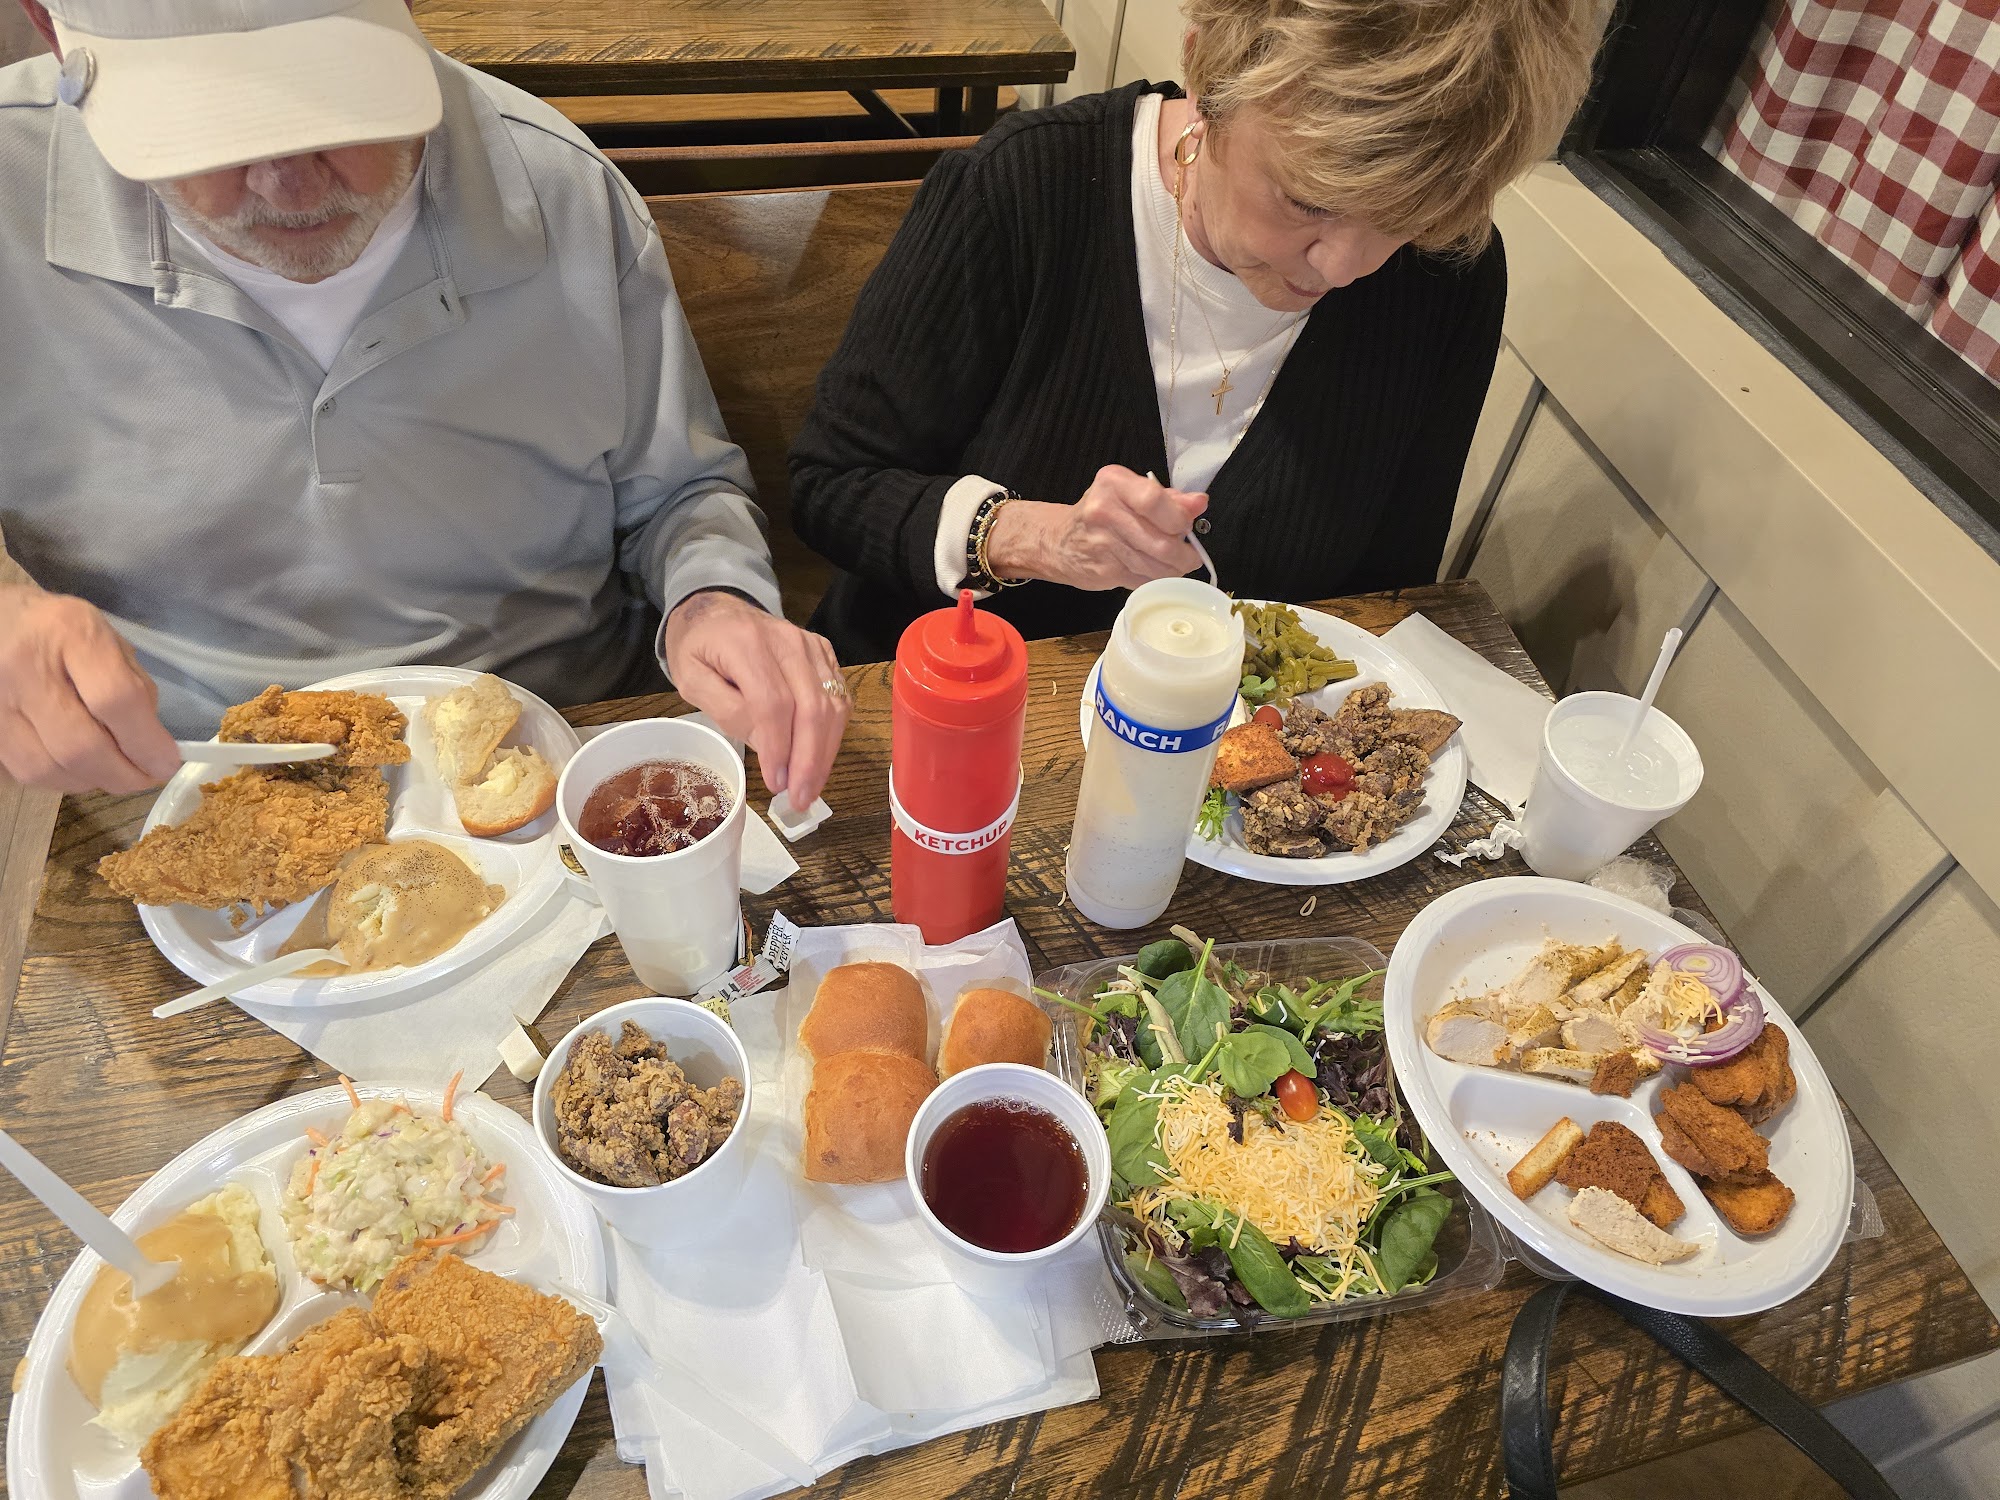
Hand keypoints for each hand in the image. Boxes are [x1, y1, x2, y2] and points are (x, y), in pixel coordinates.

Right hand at [0, 585, 178, 793]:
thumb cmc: (58, 630)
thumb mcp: (106, 638)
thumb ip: (134, 685)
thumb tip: (153, 745)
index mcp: (70, 634)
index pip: (115, 700)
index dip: (146, 742)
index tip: (167, 763)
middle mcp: (26, 667)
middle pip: (79, 745)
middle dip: (123, 774)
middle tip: (145, 777)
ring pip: (48, 768)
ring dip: (91, 781)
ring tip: (112, 771)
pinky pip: (24, 771)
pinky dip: (61, 779)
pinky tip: (78, 766)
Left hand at [661, 590, 849, 806]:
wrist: (716, 609)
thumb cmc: (700, 648)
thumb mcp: (692, 681)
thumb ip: (727, 711)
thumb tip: (768, 748)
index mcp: (747, 643)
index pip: (772, 702)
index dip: (778, 747)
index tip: (776, 783)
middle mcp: (787, 640)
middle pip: (811, 706)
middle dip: (809, 759)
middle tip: (801, 797)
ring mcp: (811, 645)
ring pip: (832, 705)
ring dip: (825, 753)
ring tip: (811, 788)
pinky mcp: (824, 653)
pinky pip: (839, 697)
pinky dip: (833, 732)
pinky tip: (819, 759)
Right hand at [984, 466, 1206, 589]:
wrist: (1057, 541)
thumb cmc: (1101, 513)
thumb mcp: (1129, 494)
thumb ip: (1168, 498)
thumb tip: (1199, 502)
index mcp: (1113, 484)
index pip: (1155, 500)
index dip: (1179, 517)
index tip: (1186, 526)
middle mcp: (1104, 511)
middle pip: (1161, 540)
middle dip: (1184, 552)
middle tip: (1188, 553)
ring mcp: (1103, 544)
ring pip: (1156, 565)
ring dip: (1174, 569)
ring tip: (1174, 564)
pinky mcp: (1104, 571)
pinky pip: (1144, 579)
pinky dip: (1156, 579)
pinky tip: (1154, 571)